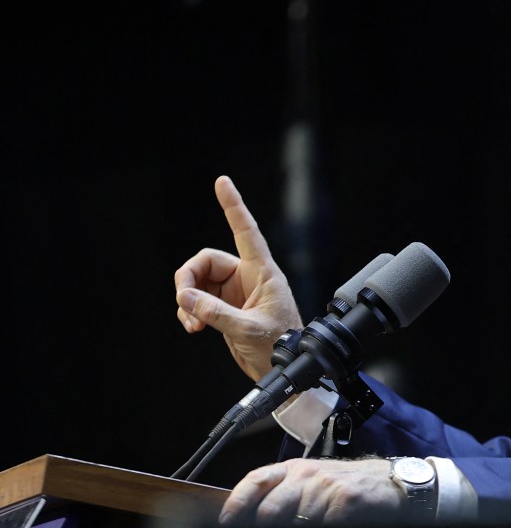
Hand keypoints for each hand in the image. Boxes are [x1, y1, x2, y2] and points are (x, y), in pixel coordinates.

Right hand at [174, 175, 303, 380]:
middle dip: (189, 280)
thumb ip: (216, 314)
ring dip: (188, 301)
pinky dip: (190, 312)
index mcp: (263, 272)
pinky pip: (197, 300)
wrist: (283, 369)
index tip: (223, 182)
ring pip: (197, 282)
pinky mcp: (224, 308)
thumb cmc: (281, 345)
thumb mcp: (248, 330)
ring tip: (192, 325)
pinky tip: (193, 327)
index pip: (246, 231)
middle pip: (206, 261)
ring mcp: (234, 292)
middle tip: (185, 303)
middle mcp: (247, 277)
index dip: (234, 206)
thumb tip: (186, 299)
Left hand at [219, 457, 403, 525]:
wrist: (390, 485)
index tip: (225, 521)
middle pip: (269, 509)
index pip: (255, 480)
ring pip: (291, 520)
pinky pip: (318, 523)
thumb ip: (284, 497)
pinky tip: (321, 525)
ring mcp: (326, 488)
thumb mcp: (312, 485)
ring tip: (301, 525)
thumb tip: (254, 516)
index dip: (236, 504)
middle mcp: (307, 475)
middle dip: (261, 525)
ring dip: (292, 526)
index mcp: (294, 470)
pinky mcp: (345, 502)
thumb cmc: (348, 488)